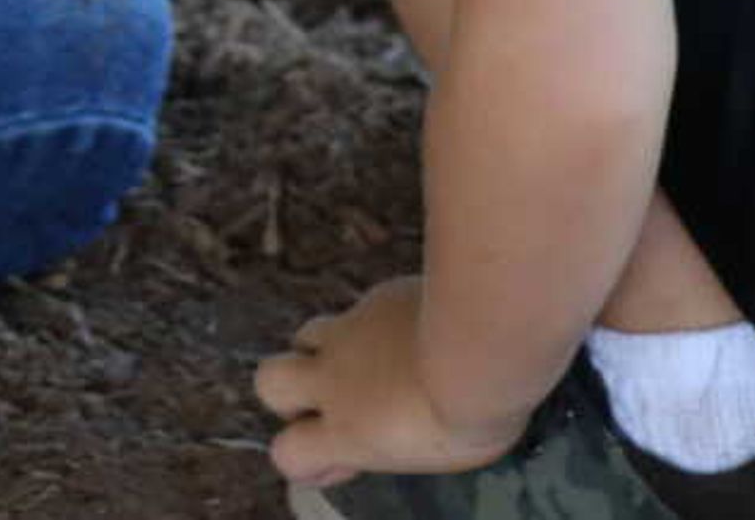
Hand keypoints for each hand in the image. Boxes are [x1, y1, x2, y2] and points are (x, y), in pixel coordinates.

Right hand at [252, 279, 529, 489]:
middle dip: (289, 392)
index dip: (304, 459)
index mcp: (347, 431)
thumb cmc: (473, 416)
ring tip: (370, 358)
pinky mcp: (378, 295)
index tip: (335, 459)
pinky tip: (415, 326)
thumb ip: (381, 445)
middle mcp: (335, 378)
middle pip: (269, 381)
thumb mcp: (429, 455)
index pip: (287, 453)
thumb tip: (357, 448)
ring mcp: (351, 330)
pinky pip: (361, 309)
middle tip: (332, 399)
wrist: (486, 341)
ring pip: (307, 334)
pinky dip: (376, 323)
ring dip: (327, 349)